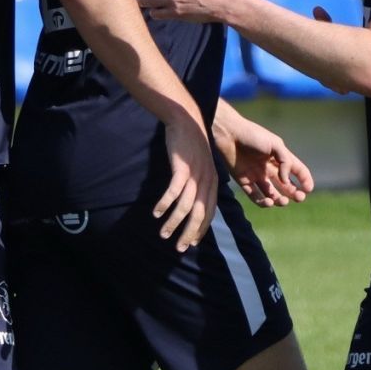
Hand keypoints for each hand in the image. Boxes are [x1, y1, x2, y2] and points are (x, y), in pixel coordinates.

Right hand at [154, 112, 218, 250]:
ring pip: (185, 206)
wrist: (187, 121)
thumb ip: (200, 184)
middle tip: (179, 248)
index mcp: (214, 183)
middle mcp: (207, 181)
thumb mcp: (201, 166)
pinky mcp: (182, 168)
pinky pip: (173, 191)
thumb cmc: (191, 146)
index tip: (192, 243)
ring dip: (173, 223)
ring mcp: (195, 175)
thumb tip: (193, 203)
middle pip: (199, 215)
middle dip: (189, 234)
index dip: (201, 230)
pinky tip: (156, 213)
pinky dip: (165, 204)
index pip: (209, 213)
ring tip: (163, 234)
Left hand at [227, 123, 312, 207]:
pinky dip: (263, 202)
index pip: (297, 170)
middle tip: (299, 198)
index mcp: (279, 157)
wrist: (228, 134)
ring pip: (272, 194)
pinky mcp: (244, 181)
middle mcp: (270, 168)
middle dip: (295, 193)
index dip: (305, 180)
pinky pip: (255, 196)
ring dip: (280, 200)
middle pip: (286, 185)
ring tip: (282, 201)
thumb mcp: (275, 144)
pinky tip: (269, 202)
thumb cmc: (253, 135)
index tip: (309, 189)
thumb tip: (286, 181)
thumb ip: (286, 162)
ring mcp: (257, 175)